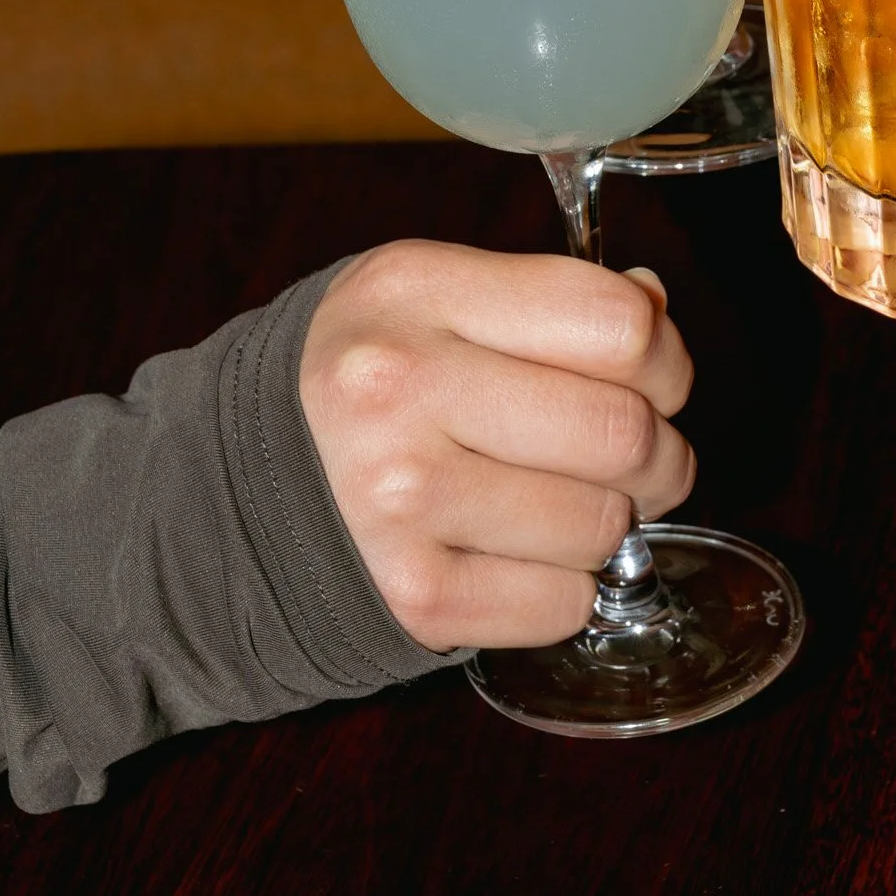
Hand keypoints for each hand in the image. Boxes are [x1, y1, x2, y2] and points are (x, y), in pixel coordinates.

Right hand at [299, 241, 696, 649]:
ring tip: (560, 504)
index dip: (665, 358)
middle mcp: (400, 389)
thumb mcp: (431, 296)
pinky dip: (564, 589)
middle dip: (659, 455)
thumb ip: (546, 297)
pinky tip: (517, 556)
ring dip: (608, 524)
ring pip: (603, 525)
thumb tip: (655, 314)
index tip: (654, 379)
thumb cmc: (362, 384)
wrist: (230, 489)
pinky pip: (563, 604)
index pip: (615, 323)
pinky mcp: (411, 595)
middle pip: (623, 432)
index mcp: (417, 290)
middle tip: (640, 460)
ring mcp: (401, 499)